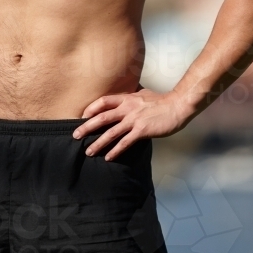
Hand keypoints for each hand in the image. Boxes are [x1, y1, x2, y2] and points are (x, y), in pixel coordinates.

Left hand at [73, 89, 194, 160]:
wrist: (177, 106)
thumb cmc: (161, 101)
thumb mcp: (143, 94)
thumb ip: (132, 97)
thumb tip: (125, 98)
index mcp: (127, 98)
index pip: (103, 101)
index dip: (90, 109)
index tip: (82, 116)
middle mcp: (127, 109)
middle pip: (102, 118)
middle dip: (86, 127)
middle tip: (75, 136)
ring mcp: (134, 120)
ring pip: (111, 133)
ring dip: (98, 143)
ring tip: (88, 151)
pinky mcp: (141, 131)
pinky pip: (125, 142)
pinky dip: (115, 151)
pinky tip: (108, 157)